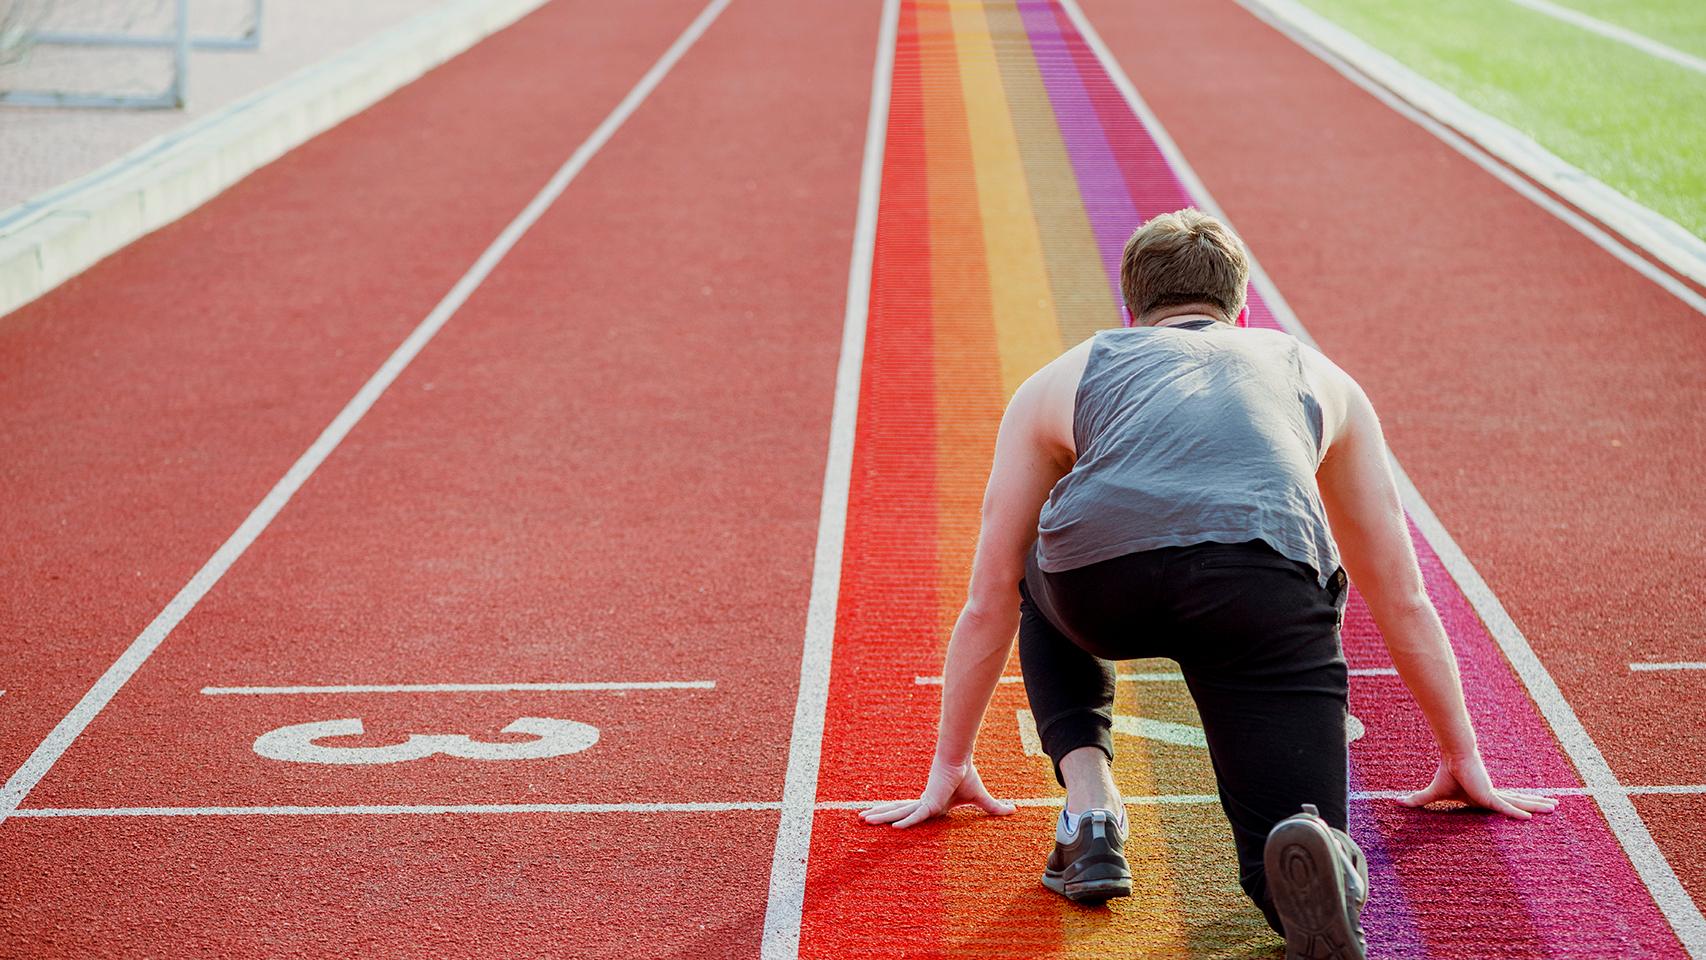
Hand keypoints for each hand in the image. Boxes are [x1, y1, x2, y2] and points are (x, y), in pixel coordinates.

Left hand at [858, 756, 1016, 827]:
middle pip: (897, 811)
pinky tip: (893, 828)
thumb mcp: (979, 798)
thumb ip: (992, 807)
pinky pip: (916, 815)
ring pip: (899, 813)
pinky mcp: (930, 802)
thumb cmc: (966, 775)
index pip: (910, 812)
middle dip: (879, 816)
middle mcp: (923, 803)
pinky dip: (906, 821)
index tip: (884, 822)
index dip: (897, 817)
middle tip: (860, 819)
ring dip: (880, 817)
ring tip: (860, 819)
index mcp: (931, 803)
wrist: (962, 759)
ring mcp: (925, 803)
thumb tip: (1014, 810)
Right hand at [1400, 754, 1558, 818]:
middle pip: (1519, 801)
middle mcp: (1493, 795)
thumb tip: (1396, 802)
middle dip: (1537, 804)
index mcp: (1483, 796)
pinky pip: (1505, 808)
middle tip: (1554, 806)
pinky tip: (1530, 819)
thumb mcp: (1433, 793)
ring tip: (1556, 807)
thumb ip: (1419, 800)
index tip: (1529, 812)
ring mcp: (1493, 795)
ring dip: (1538, 806)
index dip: (1517, 807)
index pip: (1504, 804)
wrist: (1451, 756)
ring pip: (1519, 803)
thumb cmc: (1446, 773)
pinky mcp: (1489, 796)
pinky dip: (1516, 813)